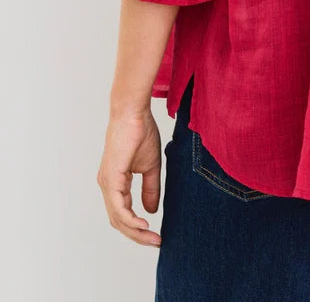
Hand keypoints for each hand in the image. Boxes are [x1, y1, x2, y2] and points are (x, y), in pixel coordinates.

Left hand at [96, 108, 162, 246]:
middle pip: (119, 221)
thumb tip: (151, 211)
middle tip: (156, 242)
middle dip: (137, 235)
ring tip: (152, 237)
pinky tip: (144, 224)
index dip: (139, 228)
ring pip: (118, 218)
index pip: (124, 213)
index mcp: (115, 182)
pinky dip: (130, 219)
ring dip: (135, 231)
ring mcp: (107, 183)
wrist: (133, 112)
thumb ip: (150, 188)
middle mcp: (107, 185)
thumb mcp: (150, 166)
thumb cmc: (141, 132)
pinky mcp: (111, 178)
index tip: (156, 236)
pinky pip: (118, 207)